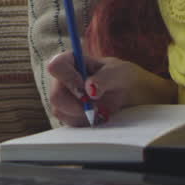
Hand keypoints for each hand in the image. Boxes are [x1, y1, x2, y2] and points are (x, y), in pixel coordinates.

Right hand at [46, 52, 176, 126]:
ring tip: (101, 109)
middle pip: (55, 96)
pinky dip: (85, 122)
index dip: (68, 79)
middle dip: (77, 105)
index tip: (85, 87)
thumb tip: (89, 89)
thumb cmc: (121, 76)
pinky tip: (98, 115)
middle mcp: (62, 79)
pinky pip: (70, 123)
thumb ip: (104, 78)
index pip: (56, 66)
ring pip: (61, 112)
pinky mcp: (68, 114)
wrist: (128, 93)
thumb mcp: (118, 73)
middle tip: (96, 106)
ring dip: (83, 115)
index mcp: (71, 61)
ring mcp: (64, 98)